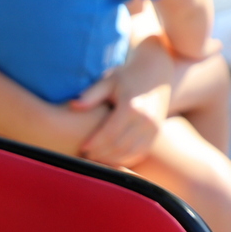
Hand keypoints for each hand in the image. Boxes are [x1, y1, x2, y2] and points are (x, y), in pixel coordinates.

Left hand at [70, 36, 172, 166]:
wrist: (156, 72)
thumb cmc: (126, 76)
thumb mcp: (108, 81)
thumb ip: (91, 95)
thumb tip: (73, 105)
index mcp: (132, 107)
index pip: (110, 134)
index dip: (95, 144)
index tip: (82, 148)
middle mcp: (146, 120)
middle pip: (120, 146)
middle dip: (101, 154)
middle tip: (85, 156)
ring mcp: (154, 127)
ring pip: (131, 152)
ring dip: (112, 159)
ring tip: (96, 159)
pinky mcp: (157, 132)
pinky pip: (141, 152)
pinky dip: (126, 158)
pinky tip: (111, 158)